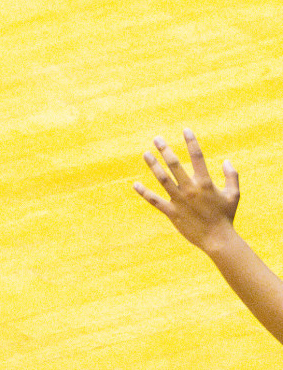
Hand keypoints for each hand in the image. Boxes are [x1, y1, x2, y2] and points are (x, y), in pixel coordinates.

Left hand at [134, 128, 240, 251]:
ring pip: (162, 179)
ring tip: (145, 154)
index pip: (198, 158)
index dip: (191, 142)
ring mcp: (179, 201)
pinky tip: (134, 184)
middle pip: (175, 165)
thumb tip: (227, 161)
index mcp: (206, 183)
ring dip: (153, 165)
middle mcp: (190, 190)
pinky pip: (155, 201)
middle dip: (165, 150)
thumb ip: (232, 176)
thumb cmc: (226, 216)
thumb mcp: (234, 195)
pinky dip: (144, 193)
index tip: (185, 130)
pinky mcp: (171, 212)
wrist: (218, 239)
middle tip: (156, 138)